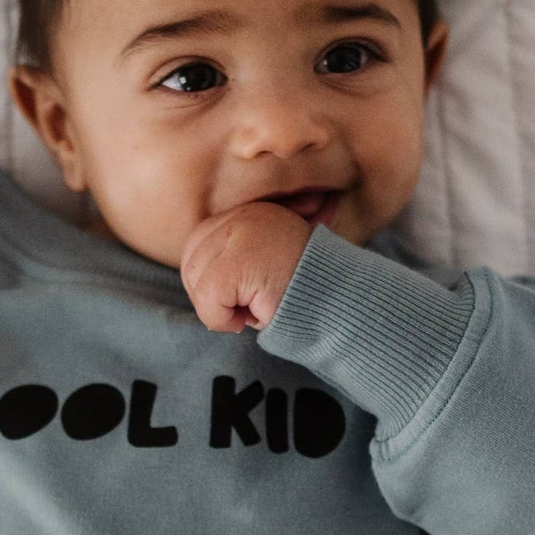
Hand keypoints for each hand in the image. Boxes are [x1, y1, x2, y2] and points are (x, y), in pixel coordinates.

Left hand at [180, 199, 312, 333]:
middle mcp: (245, 217)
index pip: (197, 244)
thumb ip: (234, 260)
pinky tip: (250, 319)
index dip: (206, 280)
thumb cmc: (306, 292)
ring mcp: (243, 235)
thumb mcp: (266, 265)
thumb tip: (197, 283)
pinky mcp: (241, 262)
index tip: (236, 298)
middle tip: (244, 309)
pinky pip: (209, 299)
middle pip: (191, 262)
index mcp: (250, 214)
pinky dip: (221, 319)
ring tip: (252, 311)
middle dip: (209, 296)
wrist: (342, 302)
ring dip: (218, 310)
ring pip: (198, 283)